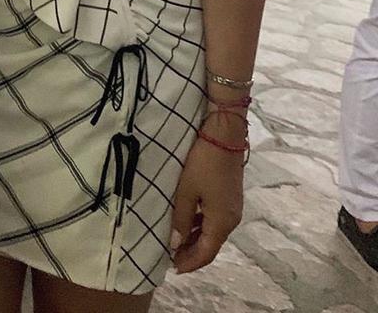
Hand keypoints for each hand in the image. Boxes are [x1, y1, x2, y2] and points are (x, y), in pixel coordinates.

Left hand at [169, 131, 243, 273]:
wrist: (224, 136)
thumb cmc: (203, 163)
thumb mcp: (187, 192)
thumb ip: (181, 219)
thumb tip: (176, 244)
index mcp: (222, 222)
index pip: (206, 253)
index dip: (190, 262)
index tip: (174, 268)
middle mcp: (231, 219)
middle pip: (212, 245)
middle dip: (193, 253)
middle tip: (172, 257)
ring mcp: (233, 208)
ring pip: (214, 232)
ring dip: (197, 239)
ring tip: (177, 241)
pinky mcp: (230, 196)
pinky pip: (216, 219)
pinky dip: (202, 226)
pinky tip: (189, 222)